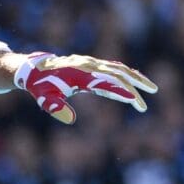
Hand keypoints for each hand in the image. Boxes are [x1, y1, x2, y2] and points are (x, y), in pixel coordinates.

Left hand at [14, 52, 157, 123]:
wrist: (33, 69)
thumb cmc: (40, 85)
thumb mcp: (44, 98)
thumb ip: (56, 108)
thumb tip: (70, 119)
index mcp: (79, 75)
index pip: (105, 83)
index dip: (120, 91)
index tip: (135, 101)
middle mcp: (87, 66)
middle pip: (117, 73)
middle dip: (135, 86)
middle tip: (147, 101)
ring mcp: (90, 64)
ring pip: (118, 68)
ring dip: (135, 78)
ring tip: (151, 89)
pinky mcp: (90, 65)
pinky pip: (112, 68)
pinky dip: (125, 74)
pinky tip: (134, 82)